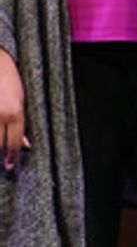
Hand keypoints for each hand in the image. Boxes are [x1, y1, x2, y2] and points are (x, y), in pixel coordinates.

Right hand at [0, 51, 28, 171]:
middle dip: (1, 152)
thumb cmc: (10, 80)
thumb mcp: (22, 101)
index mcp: (14, 112)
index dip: (13, 155)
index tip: (11, 166)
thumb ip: (22, 124)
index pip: (14, 141)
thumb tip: (25, 145)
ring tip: (1, 144)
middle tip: (5, 158)